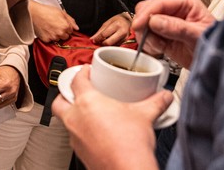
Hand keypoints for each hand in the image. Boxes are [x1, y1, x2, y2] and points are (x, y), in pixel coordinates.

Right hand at [30, 0, 78, 41]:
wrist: (34, 13)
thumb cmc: (46, 11)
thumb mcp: (62, 12)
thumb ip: (71, 21)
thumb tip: (76, 27)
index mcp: (65, 26)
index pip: (71, 31)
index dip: (67, 27)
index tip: (62, 24)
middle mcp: (60, 33)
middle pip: (66, 37)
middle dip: (63, 32)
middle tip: (56, 26)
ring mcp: (53, 37)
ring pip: (58, 39)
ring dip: (56, 35)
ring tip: (51, 27)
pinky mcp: (46, 40)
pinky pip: (50, 41)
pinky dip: (49, 37)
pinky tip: (47, 30)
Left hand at [52, 65, 167, 169]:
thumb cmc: (129, 144)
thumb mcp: (145, 115)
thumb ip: (155, 102)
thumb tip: (163, 96)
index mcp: (87, 103)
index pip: (77, 80)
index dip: (81, 73)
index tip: (87, 71)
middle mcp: (76, 119)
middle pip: (59, 102)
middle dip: (65, 95)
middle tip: (77, 92)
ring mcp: (75, 137)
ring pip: (65, 121)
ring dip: (73, 114)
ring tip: (89, 112)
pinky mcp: (80, 152)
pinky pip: (75, 137)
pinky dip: (82, 132)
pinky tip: (97, 133)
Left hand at [90, 13, 131, 45]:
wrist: (128, 21)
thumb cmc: (117, 20)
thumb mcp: (107, 23)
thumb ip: (99, 32)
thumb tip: (92, 39)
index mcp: (116, 25)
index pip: (104, 35)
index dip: (97, 39)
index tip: (94, 40)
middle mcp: (122, 32)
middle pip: (108, 42)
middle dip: (102, 43)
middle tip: (99, 42)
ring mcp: (125, 38)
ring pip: (112, 46)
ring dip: (106, 45)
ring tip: (105, 40)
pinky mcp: (125, 42)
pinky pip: (115, 46)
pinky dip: (111, 45)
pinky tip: (110, 41)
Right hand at [133, 0, 214, 68]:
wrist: (216, 62)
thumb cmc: (213, 43)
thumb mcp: (197, 35)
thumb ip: (176, 27)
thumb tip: (154, 21)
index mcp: (185, 3)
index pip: (159, 3)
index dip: (146, 14)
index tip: (138, 25)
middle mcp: (174, 10)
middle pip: (147, 9)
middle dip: (144, 24)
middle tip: (147, 37)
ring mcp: (167, 22)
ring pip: (143, 23)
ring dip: (146, 36)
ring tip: (160, 45)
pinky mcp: (162, 35)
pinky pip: (146, 36)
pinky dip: (148, 43)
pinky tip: (160, 48)